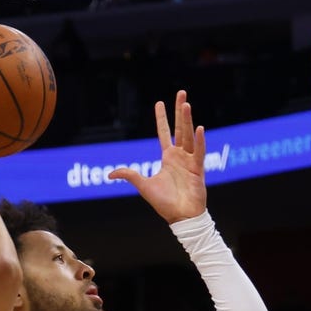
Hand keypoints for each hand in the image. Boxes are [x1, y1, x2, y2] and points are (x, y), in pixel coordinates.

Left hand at [109, 89, 206, 223]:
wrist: (180, 216)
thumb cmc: (165, 203)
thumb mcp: (143, 186)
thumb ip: (130, 175)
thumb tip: (111, 174)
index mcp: (168, 158)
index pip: (164, 133)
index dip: (162, 118)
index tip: (160, 102)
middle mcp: (180, 156)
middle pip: (180, 128)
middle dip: (180, 110)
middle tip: (181, 93)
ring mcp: (190, 161)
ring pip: (189, 135)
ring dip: (188, 120)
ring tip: (186, 104)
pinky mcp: (198, 169)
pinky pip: (198, 152)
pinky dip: (199, 141)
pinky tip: (199, 128)